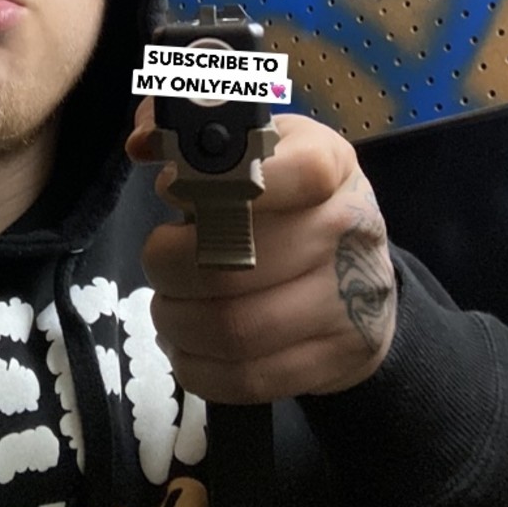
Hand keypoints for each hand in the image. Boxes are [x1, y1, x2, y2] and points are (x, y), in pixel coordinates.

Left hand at [126, 100, 396, 403]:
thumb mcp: (259, 148)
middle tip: (159, 258)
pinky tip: (186, 343)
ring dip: (177, 319)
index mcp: (330, 165)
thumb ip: (194, 128)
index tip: (174, 190)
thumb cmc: (292, 202)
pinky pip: (246, 378)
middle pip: (238, 262)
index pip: (296, 171)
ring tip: (167, 304)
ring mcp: (348, 302)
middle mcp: (348, 229)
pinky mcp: (333, 360)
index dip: (221, 185)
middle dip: (170, 265)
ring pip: (236, 328)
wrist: (364, 278)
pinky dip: (197, 365)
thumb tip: (143, 142)